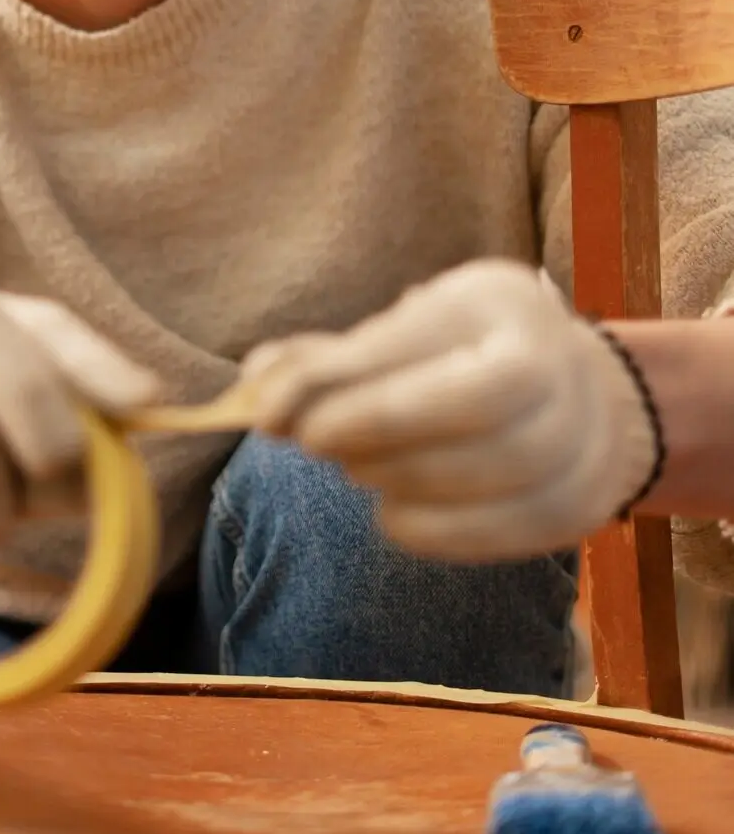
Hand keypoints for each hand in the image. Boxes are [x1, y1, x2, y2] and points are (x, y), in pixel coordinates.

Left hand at [240, 260, 657, 562]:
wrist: (581, 398)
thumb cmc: (461, 356)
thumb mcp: (404, 331)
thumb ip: (330, 359)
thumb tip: (253, 385)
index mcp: (499, 302)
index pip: (418, 344)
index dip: (337, 383)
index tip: (270, 415)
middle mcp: (556, 362)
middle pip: (473, 406)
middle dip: (374, 431)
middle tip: (313, 442)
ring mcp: (580, 436)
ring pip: (497, 469)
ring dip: (401, 477)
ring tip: (357, 469)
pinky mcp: (580, 504)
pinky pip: (509, 531)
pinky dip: (437, 531)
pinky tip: (393, 516)